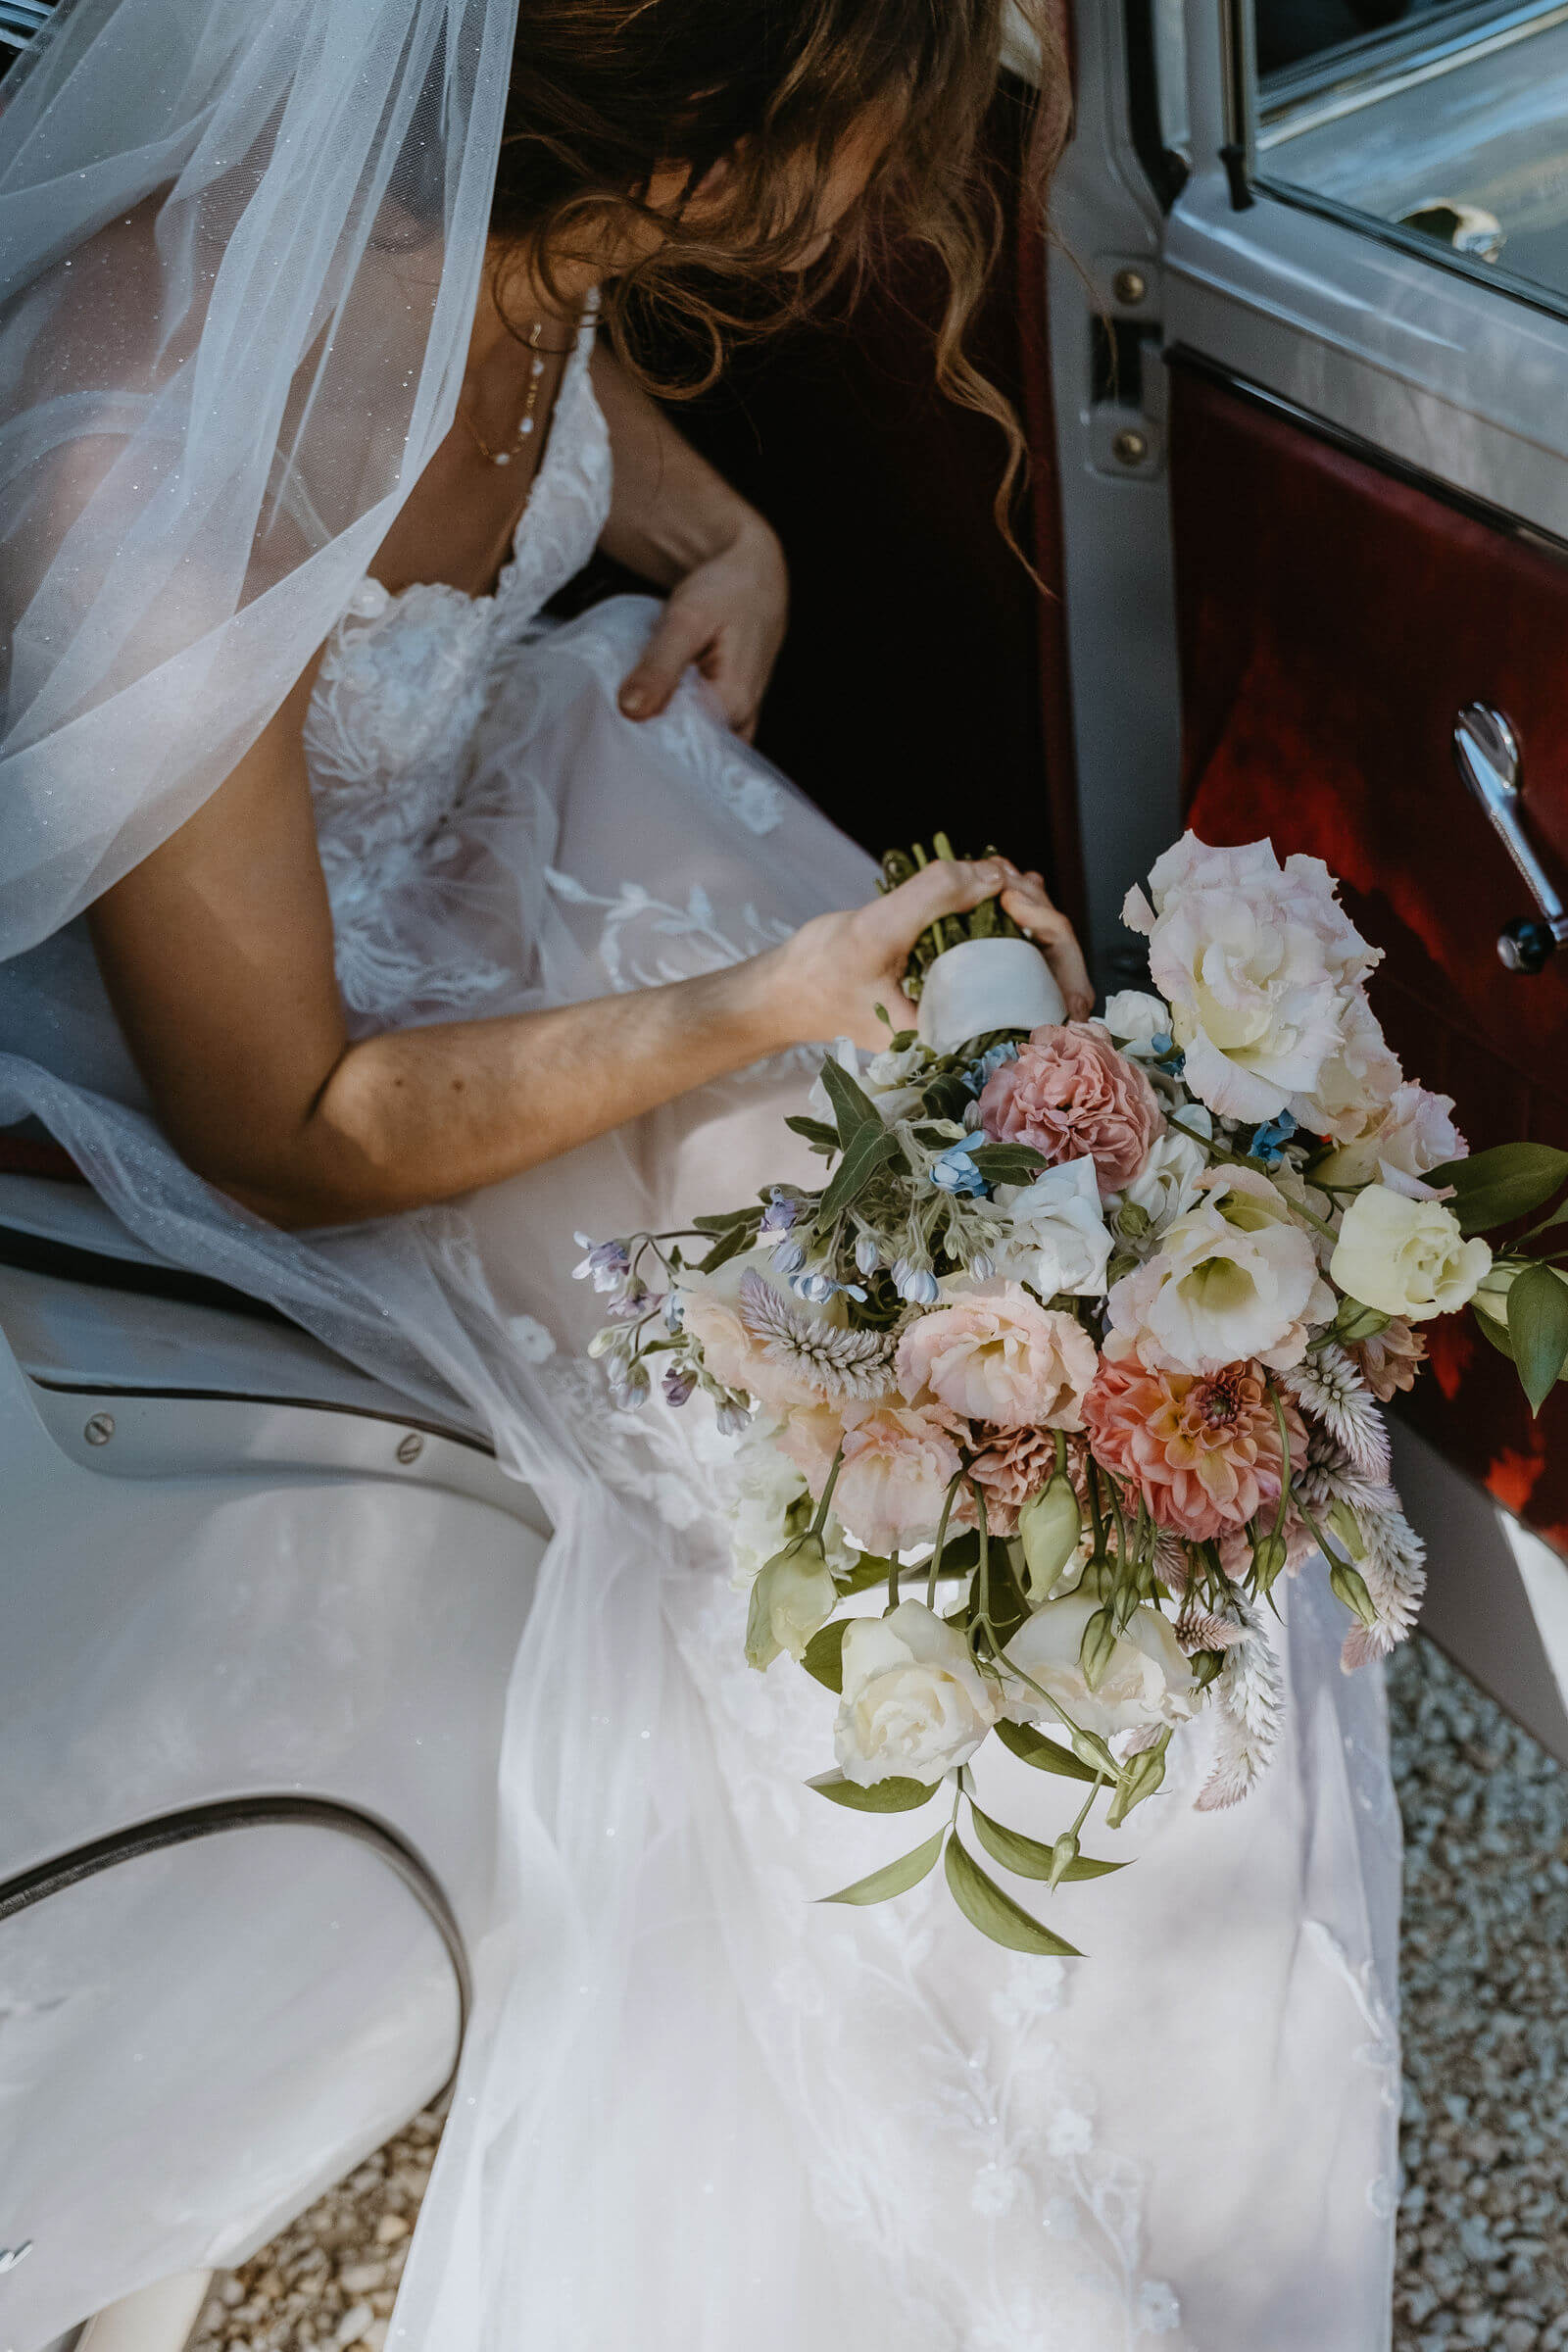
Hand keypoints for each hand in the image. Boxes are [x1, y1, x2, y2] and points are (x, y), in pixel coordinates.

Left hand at [618, 517, 787, 741]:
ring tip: (632, 712)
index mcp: (733, 705)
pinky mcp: (730, 712)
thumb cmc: (725, 591)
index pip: (682, 744)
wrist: (754, 575)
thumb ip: (660, 666)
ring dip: (663, 731)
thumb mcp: (687, 619)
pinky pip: (700, 729)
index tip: (612, 729)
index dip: (644, 740)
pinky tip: (653, 704)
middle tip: (614, 723)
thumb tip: (631, 711)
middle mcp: (741, 721)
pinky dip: (675, 720)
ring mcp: (738, 719)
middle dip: (652, 740)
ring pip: (694, 741)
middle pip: (690, 749)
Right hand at [751, 859, 1092, 1052]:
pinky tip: (998, 884)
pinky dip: (1002, 917)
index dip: (1048, 934)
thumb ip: (932, 898)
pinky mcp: (955, 990)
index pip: (1046, 995)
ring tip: (1003, 872)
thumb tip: (993, 873)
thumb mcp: (873, 932)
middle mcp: (976, 1032)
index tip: (1015, 892)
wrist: (784, 992)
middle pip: (1045, 975)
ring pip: (1024, 962)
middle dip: (1037, 914)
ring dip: (1022, 911)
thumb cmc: (820, 975)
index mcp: (968, 1041)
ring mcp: (968, 1010)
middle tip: (1008, 873)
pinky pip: (997, 955)